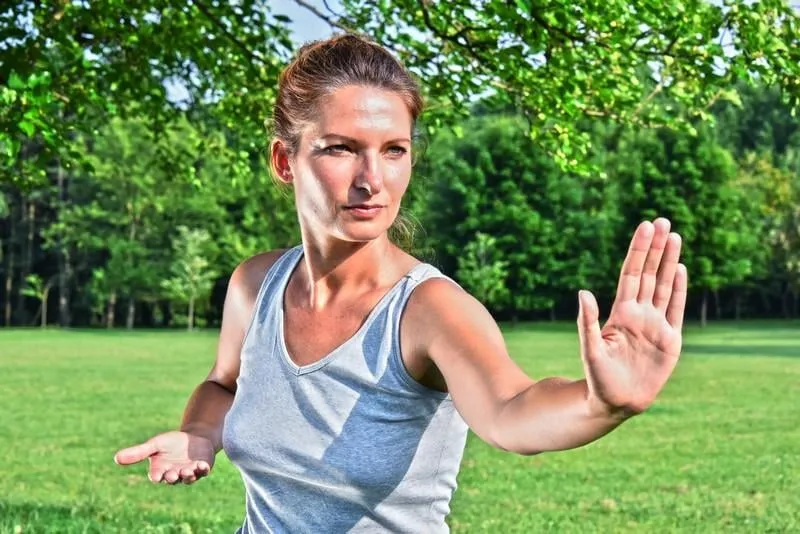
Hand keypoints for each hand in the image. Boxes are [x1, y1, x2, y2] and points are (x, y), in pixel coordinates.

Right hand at [114, 431, 215, 484]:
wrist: (194, 438)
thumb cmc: (172, 442)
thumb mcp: (155, 445)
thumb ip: (138, 452)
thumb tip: (115, 458)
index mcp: (161, 469)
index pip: (157, 475)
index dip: (157, 476)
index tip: (156, 476)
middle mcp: (175, 474)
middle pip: (173, 479)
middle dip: (173, 477)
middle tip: (173, 474)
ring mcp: (189, 472)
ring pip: (188, 478)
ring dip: (188, 475)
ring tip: (187, 471)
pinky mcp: (203, 468)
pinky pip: (203, 471)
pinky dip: (203, 470)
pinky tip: (203, 465)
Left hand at [577, 218, 686, 416]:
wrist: (616, 402)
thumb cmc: (598, 377)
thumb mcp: (590, 348)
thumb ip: (587, 321)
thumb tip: (583, 291)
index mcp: (620, 313)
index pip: (631, 274)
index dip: (638, 250)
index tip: (644, 227)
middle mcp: (639, 314)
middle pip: (648, 274)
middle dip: (655, 248)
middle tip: (662, 220)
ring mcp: (656, 325)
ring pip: (663, 286)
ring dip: (669, 262)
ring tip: (674, 236)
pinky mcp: (670, 339)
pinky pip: (675, 309)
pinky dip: (678, 289)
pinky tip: (680, 269)